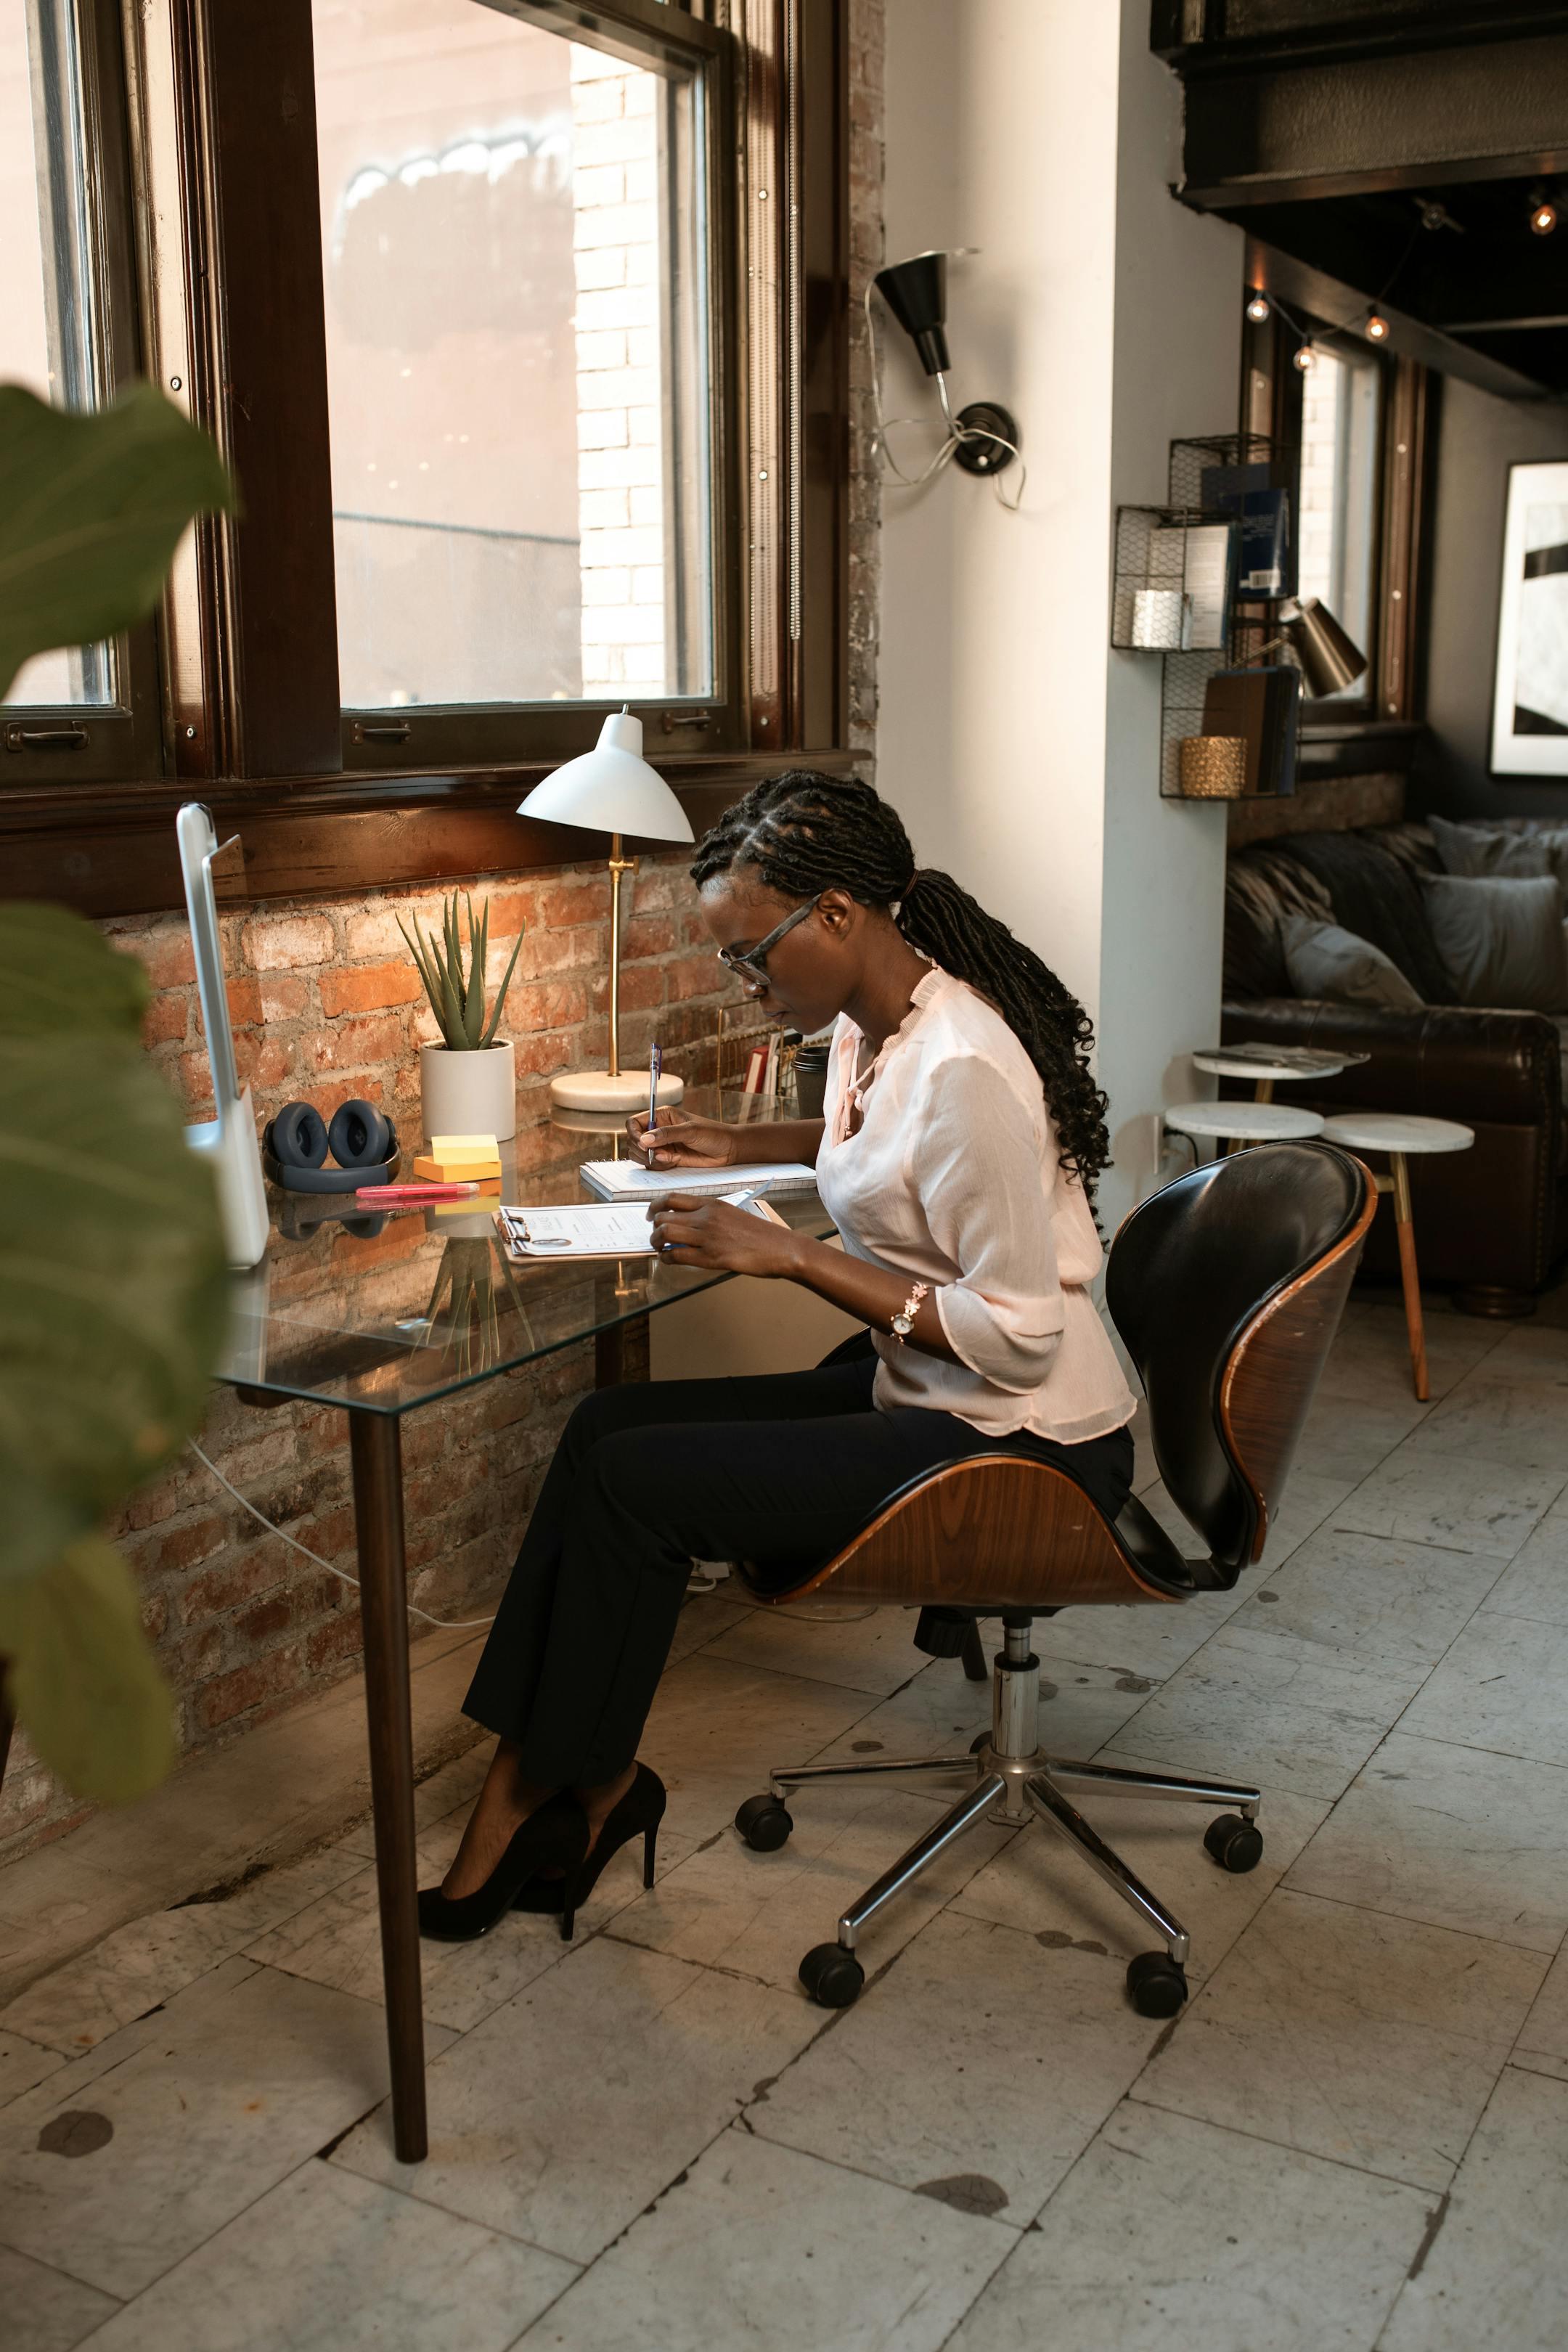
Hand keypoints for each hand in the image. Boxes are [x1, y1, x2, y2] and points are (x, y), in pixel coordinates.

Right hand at [626, 1107, 738, 1171]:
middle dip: (642, 1150)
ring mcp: (662, 1145)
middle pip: (633, 1141)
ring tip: (669, 1158)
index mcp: (661, 1116)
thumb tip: (645, 1139)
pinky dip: (659, 1166)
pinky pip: (652, 1165)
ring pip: (640, 1155)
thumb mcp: (690, 1131)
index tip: (643, 1144)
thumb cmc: (713, 1134)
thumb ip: (667, 1134)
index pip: (634, 1123)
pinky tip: (674, 1162)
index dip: (633, 1134)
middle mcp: (658, 1130)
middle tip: (659, 1154)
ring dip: (650, 1160)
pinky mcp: (667, 1159)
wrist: (728, 1150)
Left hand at [648, 1194, 798, 1277]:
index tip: (652, 1215)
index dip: (656, 1206)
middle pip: (665, 1217)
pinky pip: (678, 1256)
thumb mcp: (733, 1214)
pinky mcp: (712, 1258)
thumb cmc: (761, 1234)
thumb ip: (710, 1216)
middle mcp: (707, 1217)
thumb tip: (688, 1224)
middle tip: (655, 1237)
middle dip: (654, 1228)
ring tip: (659, 1249)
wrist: (781, 1248)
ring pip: (666, 1235)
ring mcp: (708, 1237)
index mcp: (713, 1204)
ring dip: (656, 1243)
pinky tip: (669, 1260)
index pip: (672, 1198)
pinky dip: (667, 1259)